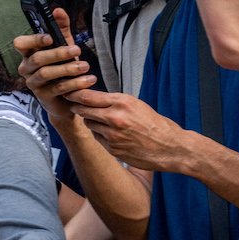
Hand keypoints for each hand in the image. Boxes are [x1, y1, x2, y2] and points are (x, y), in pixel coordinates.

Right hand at [15, 7, 94, 124]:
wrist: (67, 97)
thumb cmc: (62, 67)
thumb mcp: (63, 44)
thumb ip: (61, 27)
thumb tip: (57, 10)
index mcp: (28, 53)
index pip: (21, 43)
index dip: (33, 40)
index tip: (50, 38)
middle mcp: (26, 68)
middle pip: (37, 58)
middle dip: (58, 53)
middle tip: (77, 49)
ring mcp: (33, 83)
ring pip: (46, 73)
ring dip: (68, 69)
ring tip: (85, 66)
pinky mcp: (43, 96)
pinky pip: (57, 88)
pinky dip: (74, 84)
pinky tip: (87, 80)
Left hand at [67, 89, 191, 173]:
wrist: (170, 147)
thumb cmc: (155, 124)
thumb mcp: (136, 104)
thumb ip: (114, 101)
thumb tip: (93, 97)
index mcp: (122, 103)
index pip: (88, 96)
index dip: (74, 93)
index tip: (67, 91)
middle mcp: (115, 118)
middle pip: (83, 110)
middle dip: (76, 106)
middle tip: (72, 104)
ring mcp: (113, 135)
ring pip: (89, 124)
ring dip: (90, 121)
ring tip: (101, 120)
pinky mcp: (113, 149)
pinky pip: (98, 138)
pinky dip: (100, 134)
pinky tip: (110, 133)